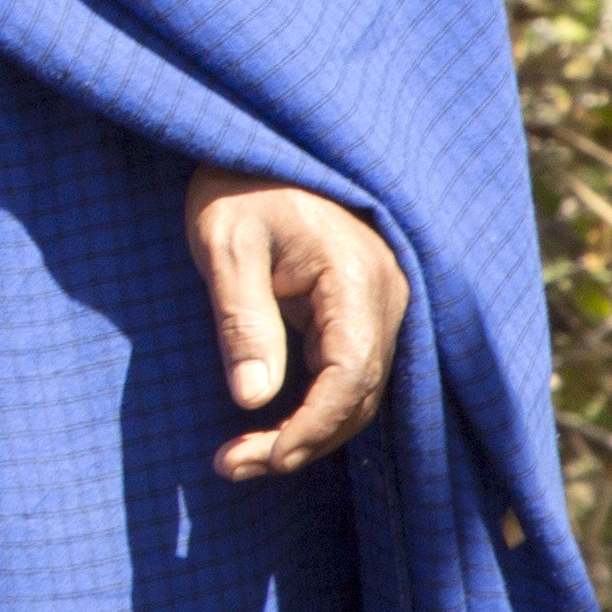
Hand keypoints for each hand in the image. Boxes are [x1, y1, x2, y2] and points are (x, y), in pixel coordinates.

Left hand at [188, 166, 409, 478]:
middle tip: (229, 466)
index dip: (310, 426)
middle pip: (358, 396)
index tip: (259, 456)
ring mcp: (379, 307)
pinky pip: (346, 377)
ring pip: (356, 395)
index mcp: (358, 277)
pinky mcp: (359, 315)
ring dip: (306, 434)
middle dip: (300, 442)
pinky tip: (266, 431)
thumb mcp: (225, 244)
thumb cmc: (238, 184)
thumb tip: (253, 401)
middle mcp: (385, 297)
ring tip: (237, 459)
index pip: (351, 374)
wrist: (258, 145)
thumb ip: (243, 319)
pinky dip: (311, 410)